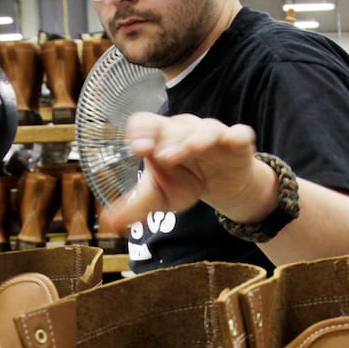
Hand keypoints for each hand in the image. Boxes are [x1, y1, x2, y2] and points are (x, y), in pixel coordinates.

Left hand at [96, 112, 275, 232]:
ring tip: (189, 151)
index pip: (145, 123)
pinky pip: (239, 134)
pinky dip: (236, 136)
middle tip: (162, 158)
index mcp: (161, 137)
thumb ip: (135, 207)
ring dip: (196, 139)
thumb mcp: (158, 197)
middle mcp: (185, 130)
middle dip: (168, 141)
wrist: (222, 186)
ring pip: (205, 129)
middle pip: (174, 127)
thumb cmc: (185, 182)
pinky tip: (232, 141)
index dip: (140, 132)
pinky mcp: (237, 143)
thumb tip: (109, 224)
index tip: (137, 149)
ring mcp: (212, 135)